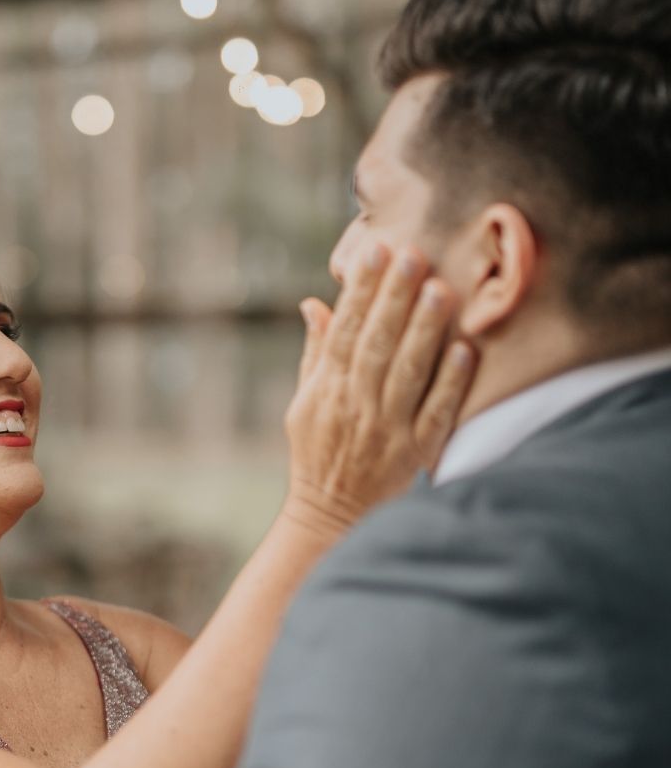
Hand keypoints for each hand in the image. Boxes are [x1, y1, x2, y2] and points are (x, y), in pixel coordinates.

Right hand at [283, 245, 475, 531]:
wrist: (329, 516)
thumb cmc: (317, 454)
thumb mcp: (302, 404)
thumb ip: (315, 354)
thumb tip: (313, 303)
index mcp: (326, 390)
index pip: (344, 330)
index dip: (360, 290)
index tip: (375, 251)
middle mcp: (355, 406)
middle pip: (376, 343)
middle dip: (394, 297)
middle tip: (413, 253)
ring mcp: (386, 430)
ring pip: (406, 372)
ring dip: (424, 330)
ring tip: (441, 289)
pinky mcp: (414, 454)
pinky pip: (435, 413)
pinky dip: (449, 383)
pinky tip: (464, 350)